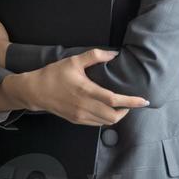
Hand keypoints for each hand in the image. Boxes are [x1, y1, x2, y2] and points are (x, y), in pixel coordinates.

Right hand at [0, 49, 147, 125]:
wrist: (35, 91)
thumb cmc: (54, 75)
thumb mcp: (73, 61)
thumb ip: (94, 56)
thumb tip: (114, 54)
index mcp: (86, 91)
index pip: (114, 100)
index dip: (131, 102)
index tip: (144, 101)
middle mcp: (84, 106)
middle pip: (114, 116)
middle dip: (126, 111)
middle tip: (131, 102)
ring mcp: (80, 115)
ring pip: (106, 122)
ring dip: (117, 116)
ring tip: (120, 106)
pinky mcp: (76, 120)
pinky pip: (97, 123)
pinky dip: (106, 118)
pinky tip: (105, 110)